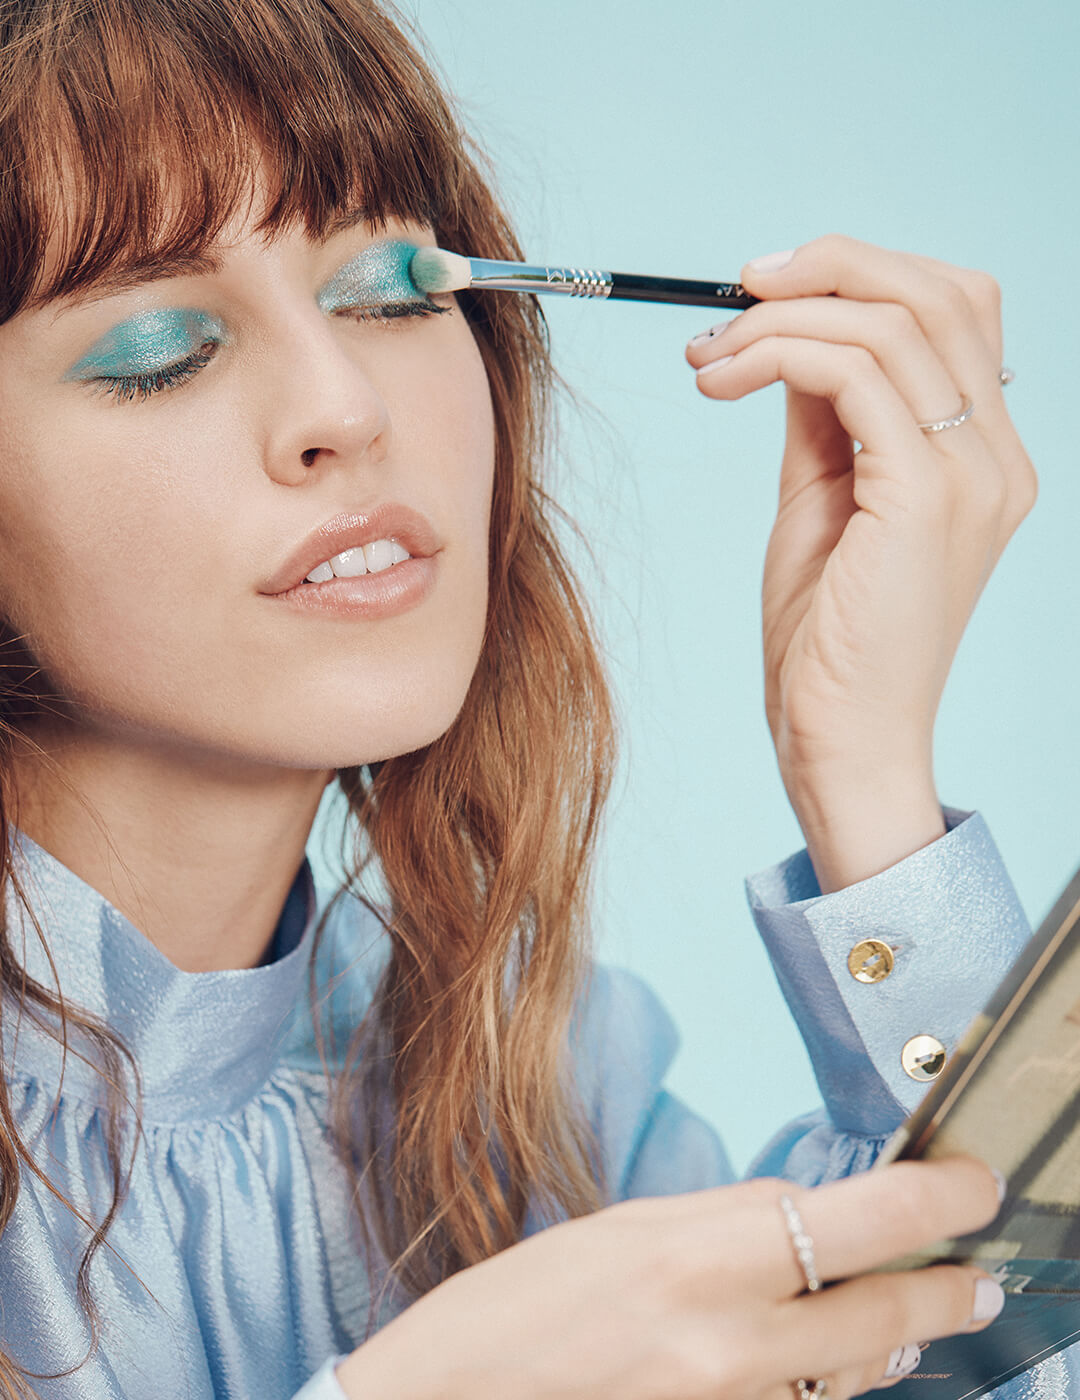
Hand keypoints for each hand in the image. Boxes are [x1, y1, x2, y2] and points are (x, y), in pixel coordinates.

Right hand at [334, 1155, 1004, 1399]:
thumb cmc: (520, 1310)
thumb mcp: (627, 1230)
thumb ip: (726, 1223)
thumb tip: (809, 1220)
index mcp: (700, 1258)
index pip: (863, 1221)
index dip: (940, 1198)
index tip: (972, 1183)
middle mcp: (731, 1344)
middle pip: (883, 1316)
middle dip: (943, 1292)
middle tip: (974, 1278)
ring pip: (850, 1379)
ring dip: (885, 1346)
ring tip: (906, 1321)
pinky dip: (818, 1387)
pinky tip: (811, 1367)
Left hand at [685, 236, 1035, 891]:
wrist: (841, 743)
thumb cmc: (826, 639)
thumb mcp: (823, 499)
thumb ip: (822, 416)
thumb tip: (787, 334)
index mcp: (984, 457)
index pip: (951, 310)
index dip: (858, 275)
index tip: (760, 292)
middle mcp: (998, 458)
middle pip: (939, 289)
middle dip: (825, 267)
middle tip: (733, 291)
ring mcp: (974, 475)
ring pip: (893, 320)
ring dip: (779, 319)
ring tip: (707, 358)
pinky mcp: (927, 498)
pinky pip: (855, 375)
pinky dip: (776, 357)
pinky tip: (718, 381)